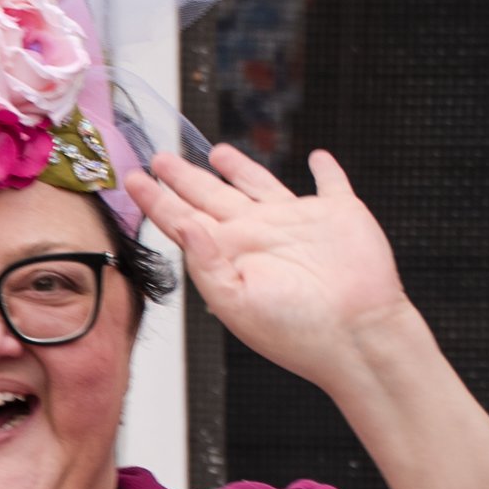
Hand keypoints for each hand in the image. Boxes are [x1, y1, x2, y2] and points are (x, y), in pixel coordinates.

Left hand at [124, 145, 413, 394]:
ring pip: (260, 184)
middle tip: (160, 158)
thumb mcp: (235, 301)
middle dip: (185, 177)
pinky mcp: (339, 214)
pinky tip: (318, 158)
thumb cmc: (296, 330)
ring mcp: (298, 222)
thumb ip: (205, 262)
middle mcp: (259, 234)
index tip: (132, 180)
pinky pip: (331, 184)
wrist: (356, 336)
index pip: (183, 219)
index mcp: (230, 253)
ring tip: (216, 152)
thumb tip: (183, 225)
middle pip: (212, 195)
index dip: (157, 199)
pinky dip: (326, 170)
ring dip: (240, 168)